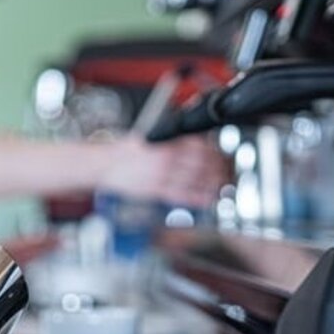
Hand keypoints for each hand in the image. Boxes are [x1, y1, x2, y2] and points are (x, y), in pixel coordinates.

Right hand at [100, 134, 225, 207]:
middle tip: (229, 171)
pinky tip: (208, 199)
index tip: (223, 154)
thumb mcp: (149, 134)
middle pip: (201, 164)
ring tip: (223, 185)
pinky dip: (198, 198)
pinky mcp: (155, 191)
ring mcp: (161, 176)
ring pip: (195, 180)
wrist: (104, 165)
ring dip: (213, 184)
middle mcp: (165, 158)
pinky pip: (182, 196)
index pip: (198, 145)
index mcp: (164, 141)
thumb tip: (196, 136)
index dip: (214, 151)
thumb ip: (172, 135)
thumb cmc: (125, 150)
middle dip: (219, 168)